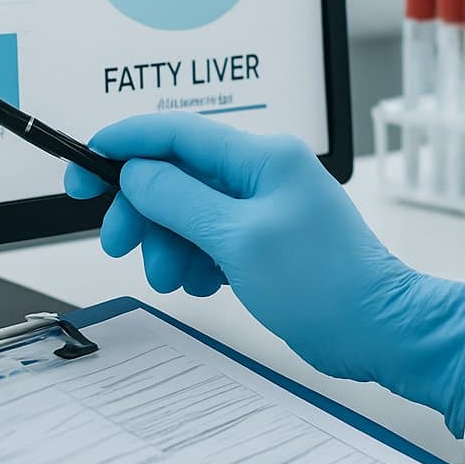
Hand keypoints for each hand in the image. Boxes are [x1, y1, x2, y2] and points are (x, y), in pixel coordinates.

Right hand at [65, 113, 464, 435]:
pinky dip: (194, 261)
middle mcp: (261, 174)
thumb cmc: (326, 284)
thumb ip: (179, 200)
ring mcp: (263, 208)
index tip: (84, 162)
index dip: (123, 144)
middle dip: (140, 210)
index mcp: (261, 156)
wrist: (380, 331)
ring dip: (167, 245)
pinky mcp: (264, 241)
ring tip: (174, 279)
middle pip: (174, 176)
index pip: (175, 132)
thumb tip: (136, 172)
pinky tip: (204, 285)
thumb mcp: (238, 239)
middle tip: (115, 244)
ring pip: (186, 213)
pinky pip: (208, 240)